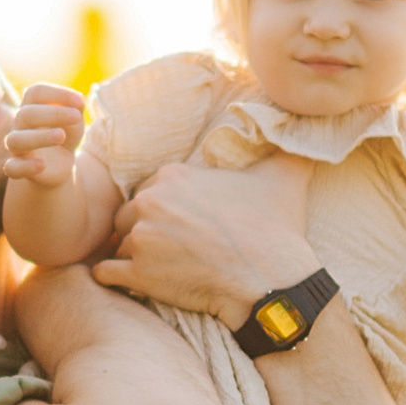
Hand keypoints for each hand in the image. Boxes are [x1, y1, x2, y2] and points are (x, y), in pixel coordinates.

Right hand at [4, 82, 87, 187]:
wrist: (58, 165)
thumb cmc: (64, 134)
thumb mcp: (75, 121)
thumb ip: (76, 109)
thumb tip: (78, 102)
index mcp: (31, 106)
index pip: (36, 92)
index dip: (57, 93)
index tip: (80, 102)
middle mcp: (19, 124)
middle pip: (26, 114)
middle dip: (53, 114)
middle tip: (77, 117)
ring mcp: (16, 147)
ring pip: (16, 140)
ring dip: (39, 137)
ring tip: (61, 136)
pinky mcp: (17, 168)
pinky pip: (12, 168)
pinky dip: (25, 167)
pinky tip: (42, 165)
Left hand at [93, 155, 319, 325]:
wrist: (271, 280)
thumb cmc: (276, 229)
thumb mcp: (284, 175)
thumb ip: (283, 144)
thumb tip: (299, 122)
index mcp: (172, 176)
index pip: (149, 190)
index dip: (163, 209)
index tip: (181, 225)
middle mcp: (149, 202)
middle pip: (128, 216)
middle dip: (144, 231)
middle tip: (168, 249)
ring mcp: (140, 239)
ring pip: (119, 245)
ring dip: (133, 257)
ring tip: (160, 269)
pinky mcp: (137, 275)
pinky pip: (106, 274)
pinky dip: (117, 280)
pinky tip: (136, 283)